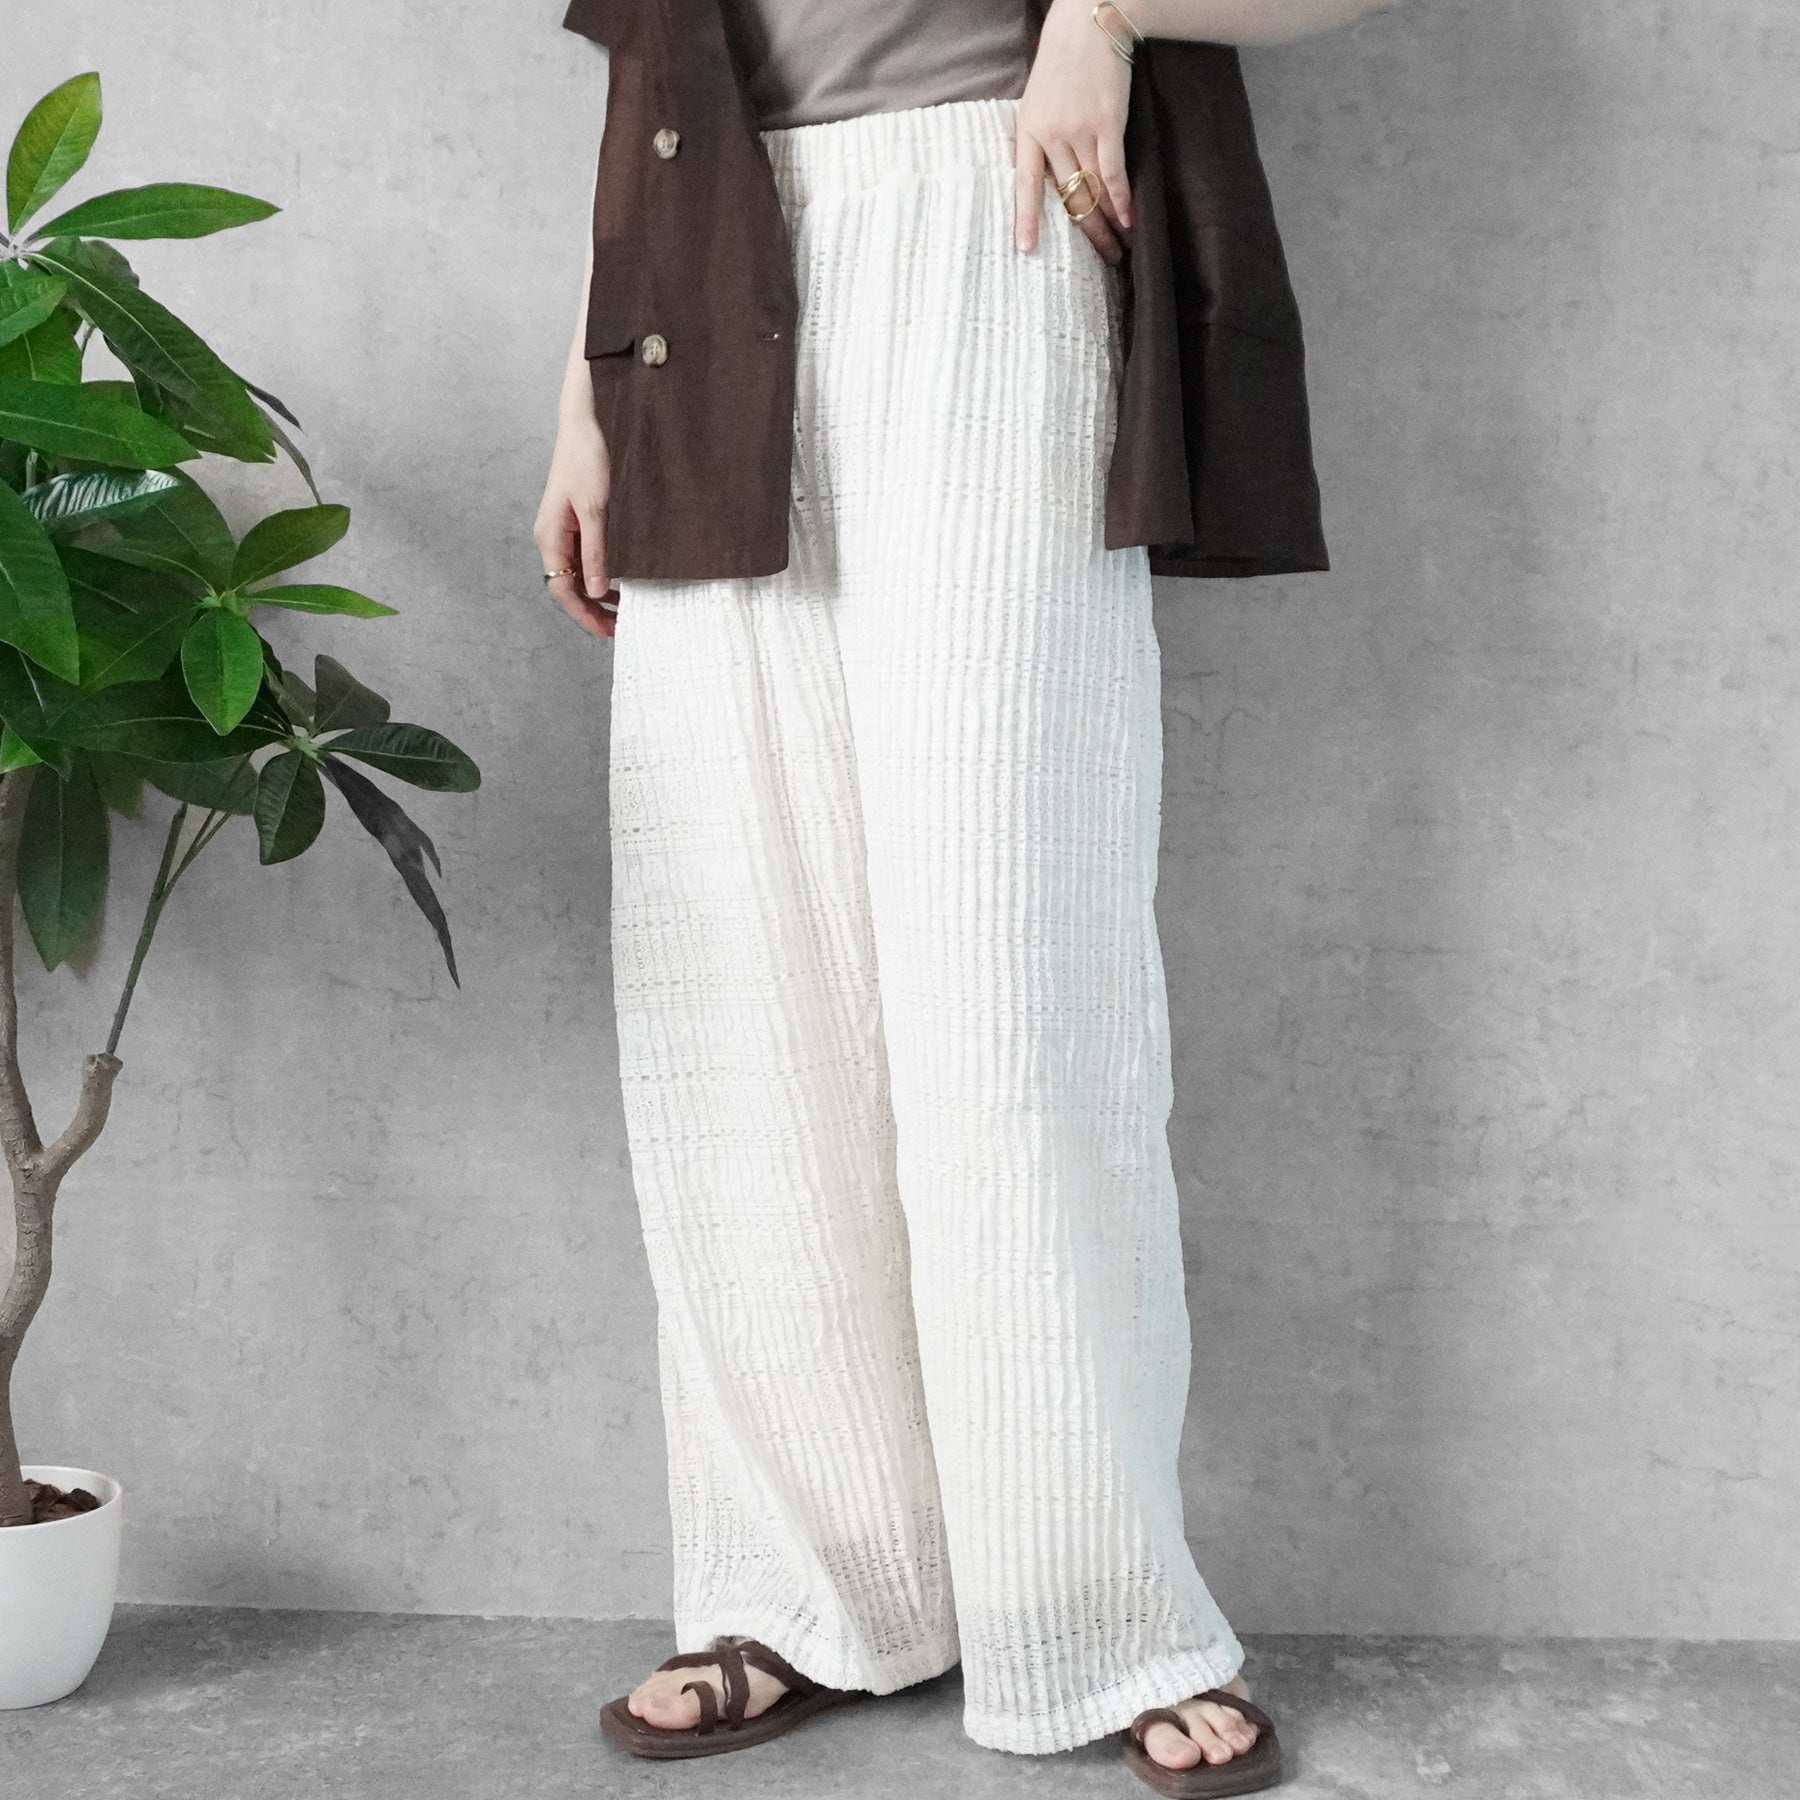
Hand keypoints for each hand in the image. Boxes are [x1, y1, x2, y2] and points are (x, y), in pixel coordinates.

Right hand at [534, 407, 618, 638]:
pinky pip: (584, 557)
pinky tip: (618, 583)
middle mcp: (553, 537)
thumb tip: (597, 592)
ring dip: (596, 594)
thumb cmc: (588, 460)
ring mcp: (563, 530)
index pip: (562, 588)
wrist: (586, 423)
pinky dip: (600, 574)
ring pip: (577, 573)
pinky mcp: (576, 521)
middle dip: (591, 610)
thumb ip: (597, 552)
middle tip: (619, 628)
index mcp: (550, 536)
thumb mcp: (596, 510)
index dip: (583, 614)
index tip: (606, 632)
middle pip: (568, 585)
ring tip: (622, 611)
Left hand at [1014, 0, 1135, 261]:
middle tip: (1104, 259)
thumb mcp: (1039, 98)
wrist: (1090, 20)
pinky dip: (1123, 199)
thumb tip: (1052, 178)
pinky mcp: (1108, 122)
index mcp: (1029, 130)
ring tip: (1121, 247)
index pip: (1024, 184)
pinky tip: (1130, 220)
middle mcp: (1052, 135)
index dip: (1026, 219)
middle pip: (1069, 196)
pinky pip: (1113, 172)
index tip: (1026, 251)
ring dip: (1109, 223)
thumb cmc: (1064, 60)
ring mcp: (1080, 129)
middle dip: (1088, 232)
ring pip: (1092, 190)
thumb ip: (1042, 137)